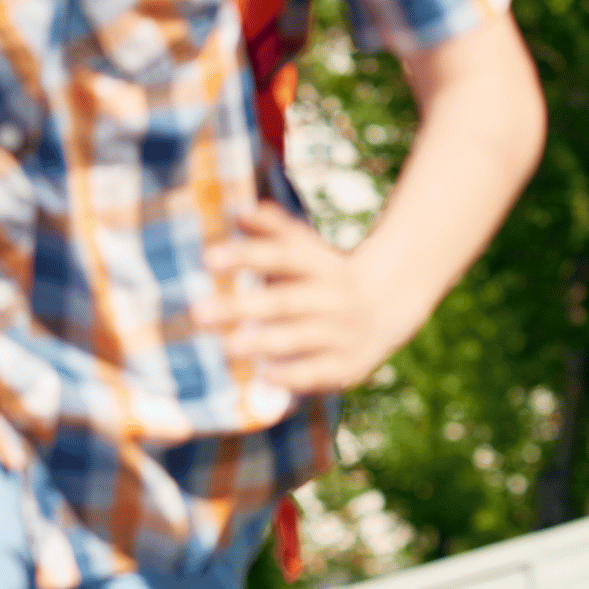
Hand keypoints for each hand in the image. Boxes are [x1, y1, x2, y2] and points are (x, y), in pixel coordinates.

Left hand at [196, 202, 400, 393]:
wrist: (390, 306)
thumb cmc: (327, 275)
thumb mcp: (307, 249)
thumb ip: (273, 230)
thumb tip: (238, 211)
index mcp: (319, 264)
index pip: (281, 256)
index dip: (247, 255)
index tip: (208, 257)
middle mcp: (332, 297)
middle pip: (284, 300)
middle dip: (241, 307)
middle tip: (199, 313)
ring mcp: (343, 331)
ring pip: (302, 336)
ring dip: (265, 342)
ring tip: (227, 348)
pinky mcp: (350, 363)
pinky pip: (322, 370)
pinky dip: (295, 375)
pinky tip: (265, 378)